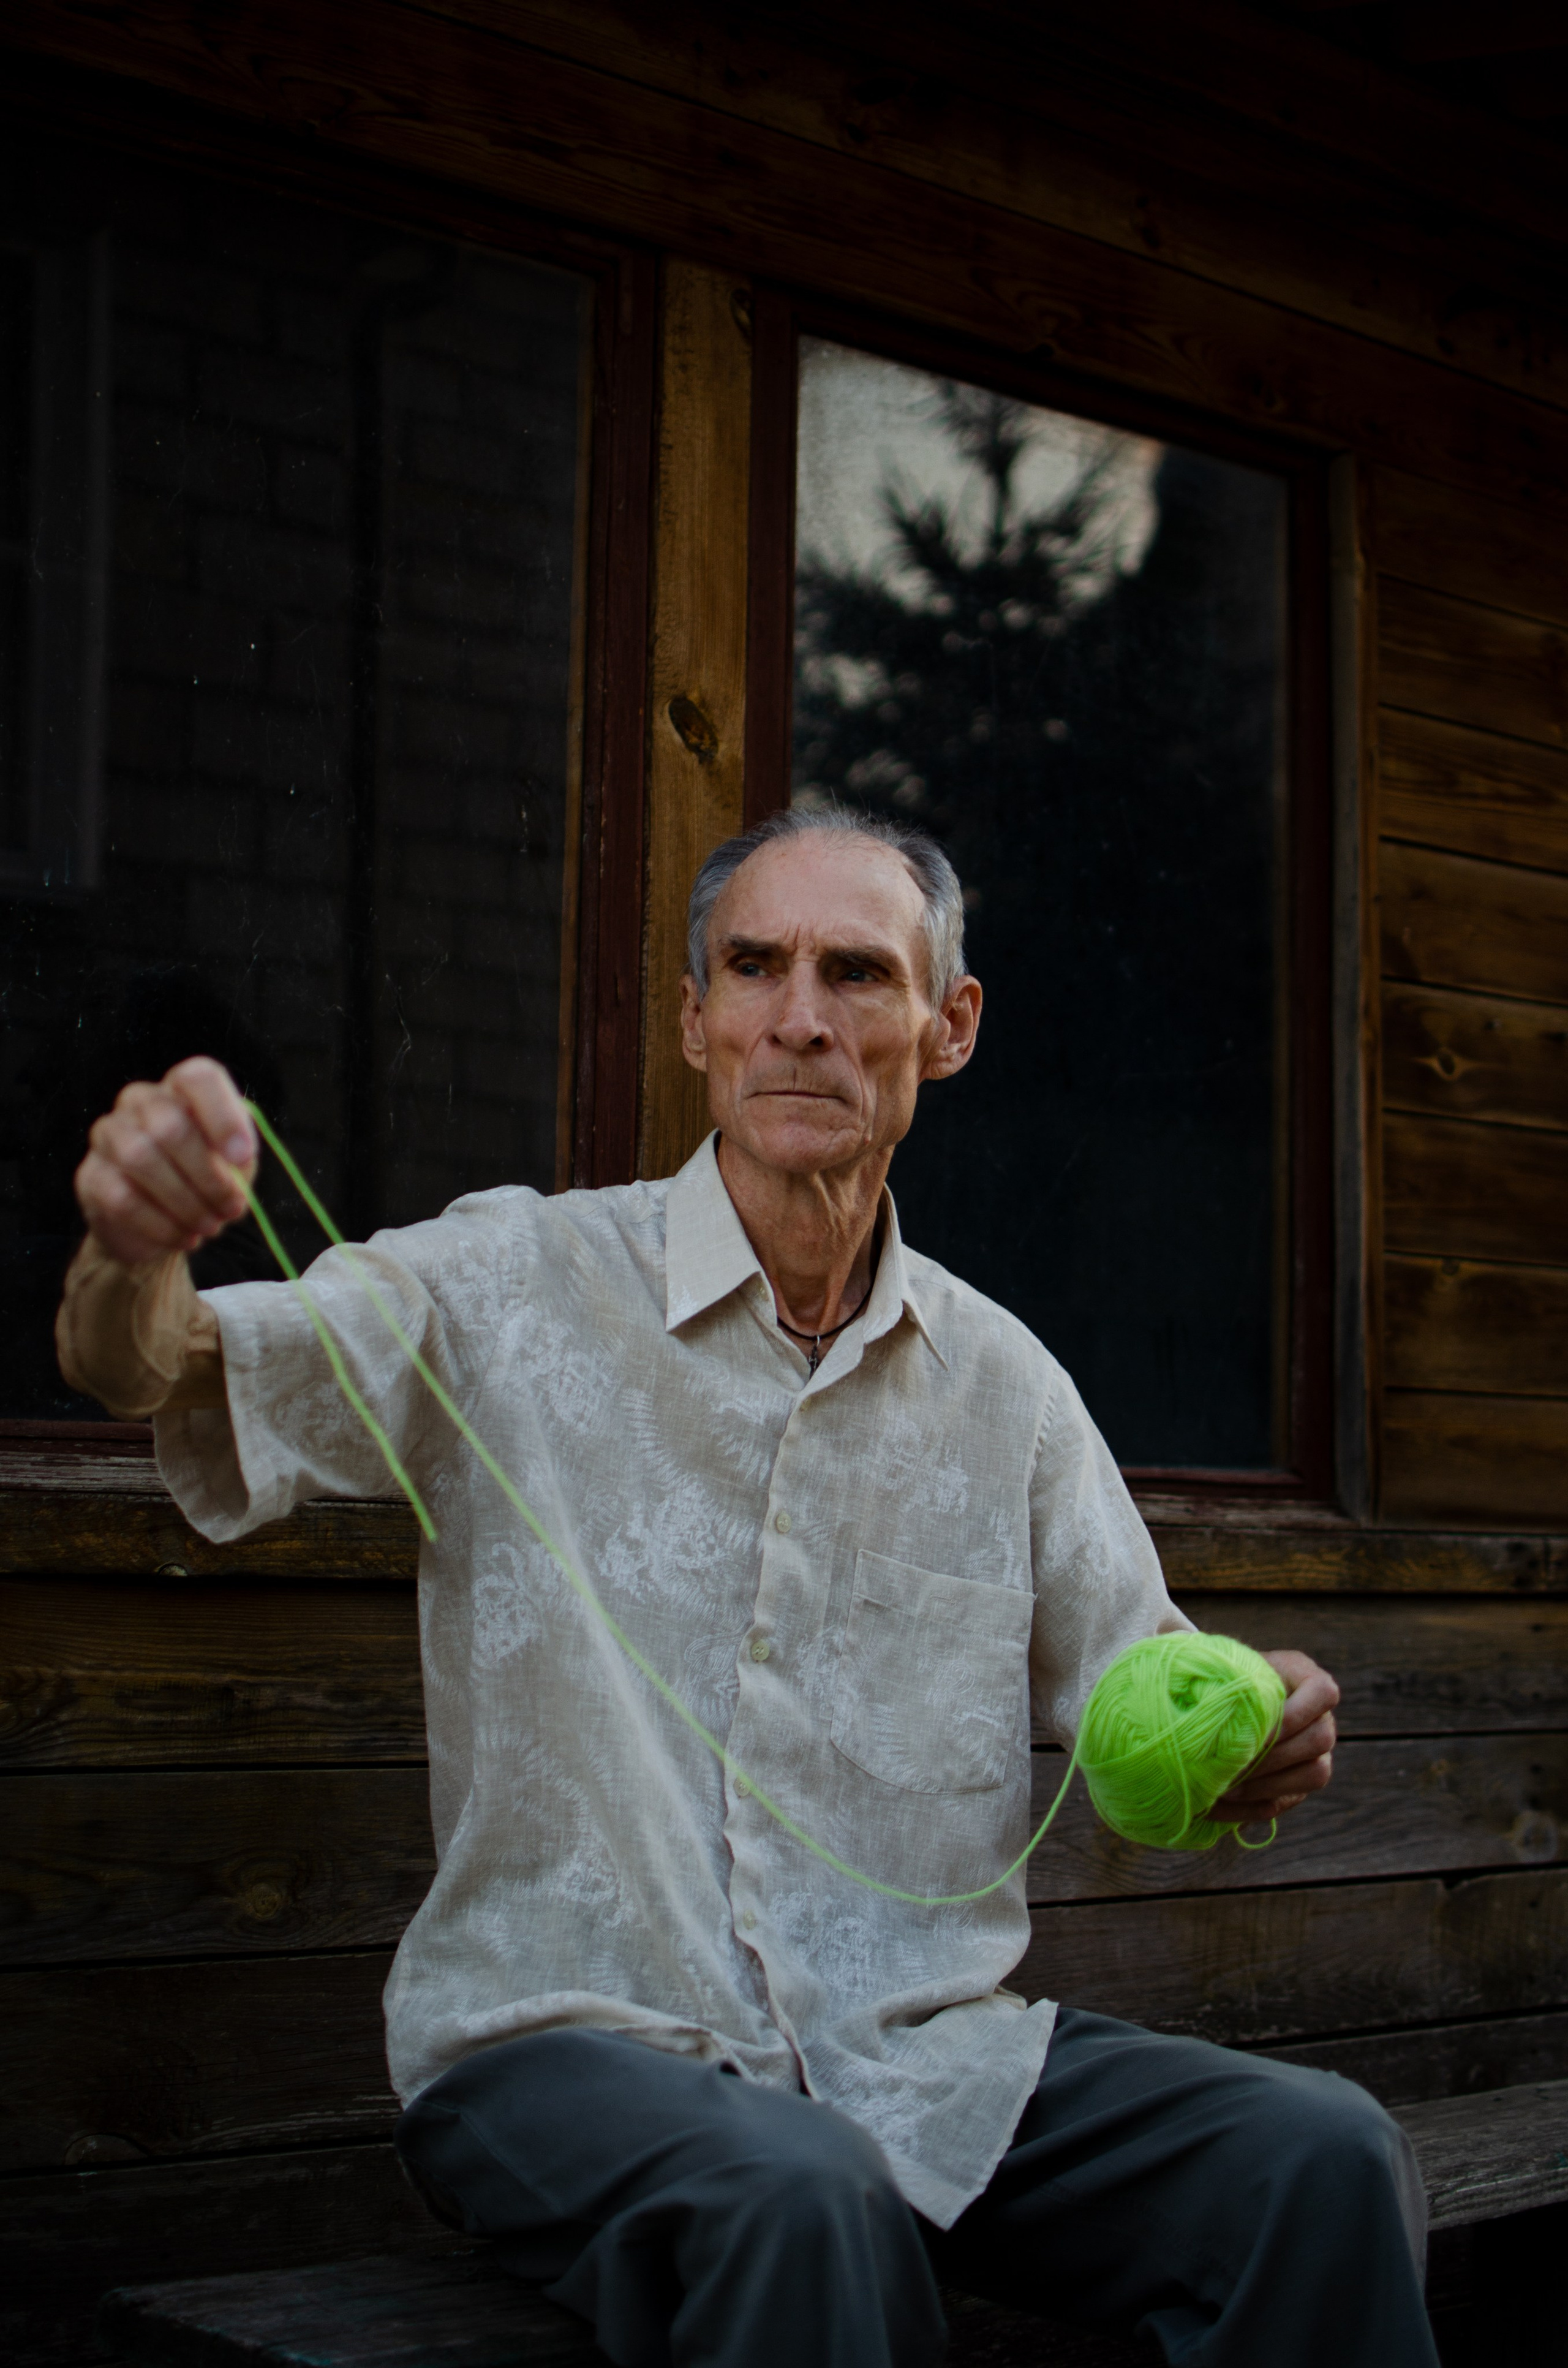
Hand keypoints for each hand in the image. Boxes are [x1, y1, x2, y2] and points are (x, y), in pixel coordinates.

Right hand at [75, 1056, 257, 1264]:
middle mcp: (139, 1100)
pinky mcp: (91, 1175)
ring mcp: (108, 1134)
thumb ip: (238, 1157)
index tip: (242, 1158)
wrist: (161, 1224)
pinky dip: (161, 1225)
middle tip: (231, 1208)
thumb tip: (232, 1165)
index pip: (197, 1078)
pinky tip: (184, 1237)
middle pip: (170, 1125)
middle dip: (209, 1176)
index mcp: (180, 1089)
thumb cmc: (205, 1180)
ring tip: (210, 1226)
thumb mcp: (234, 1165)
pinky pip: (122, 1198)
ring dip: (186, 1202)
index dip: (222, 1117)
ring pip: (140, 1158)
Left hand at [1212, 1649, 1337, 1826]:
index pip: (1324, 1693)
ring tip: (1223, 1785)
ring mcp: (1316, 1751)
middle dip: (1274, 1754)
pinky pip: (1287, 1800)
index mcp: (1304, 1676)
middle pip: (1321, 1739)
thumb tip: (1221, 1721)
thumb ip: (1234, 1685)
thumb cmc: (1221, 1678)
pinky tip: (1219, 1802)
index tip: (1254, 1729)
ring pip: (1315, 1774)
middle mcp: (1320, 1715)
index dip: (1293, 1715)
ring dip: (1266, 1783)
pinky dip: (1252, 1804)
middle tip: (1232, 1762)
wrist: (1218, 1699)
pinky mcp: (1298, 1782)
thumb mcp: (1228, 1671)